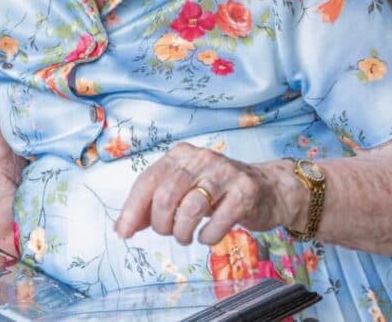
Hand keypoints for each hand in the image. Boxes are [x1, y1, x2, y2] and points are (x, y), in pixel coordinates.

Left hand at [114, 143, 300, 246]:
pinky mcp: (245, 191)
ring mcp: (224, 173)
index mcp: (180, 155)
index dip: (132, 209)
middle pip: (166, 195)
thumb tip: (123, 227)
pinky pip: (218, 220)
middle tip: (168, 234)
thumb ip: (154, 204)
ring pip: (190, 208)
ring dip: (182, 232)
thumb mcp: (184, 190)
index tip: (123, 233)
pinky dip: (207, 236)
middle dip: (161, 224)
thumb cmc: (218, 192)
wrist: (268, 189)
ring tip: (186, 237)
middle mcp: (200, 158)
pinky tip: (206, 237)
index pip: (147, 180)